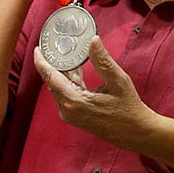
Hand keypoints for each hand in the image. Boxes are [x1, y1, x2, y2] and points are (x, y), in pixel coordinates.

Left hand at [33, 36, 149, 147]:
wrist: (135, 132)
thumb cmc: (128, 109)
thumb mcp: (118, 81)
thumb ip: (102, 60)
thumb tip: (93, 41)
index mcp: (74, 101)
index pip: (50, 77)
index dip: (42, 61)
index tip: (38, 48)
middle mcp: (68, 110)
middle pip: (53, 82)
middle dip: (54, 64)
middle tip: (57, 46)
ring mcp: (70, 115)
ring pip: (59, 88)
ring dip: (64, 73)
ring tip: (69, 56)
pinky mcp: (75, 117)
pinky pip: (66, 95)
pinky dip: (69, 82)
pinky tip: (77, 73)